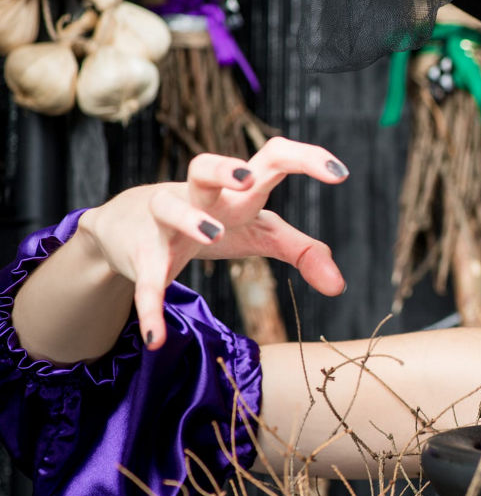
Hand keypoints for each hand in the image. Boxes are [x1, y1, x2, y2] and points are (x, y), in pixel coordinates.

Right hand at [78, 137, 349, 350]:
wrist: (127, 227)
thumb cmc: (213, 222)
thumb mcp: (260, 233)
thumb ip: (303, 251)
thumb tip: (340, 285)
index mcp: (238, 192)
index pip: (271, 159)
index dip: (304, 158)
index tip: (340, 172)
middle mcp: (199, 197)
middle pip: (203, 166)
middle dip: (223, 169)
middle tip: (248, 179)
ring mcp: (165, 223)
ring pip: (168, 206)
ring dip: (188, 217)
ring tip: (214, 235)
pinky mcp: (142, 256)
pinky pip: (145, 280)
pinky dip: (150, 306)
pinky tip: (158, 337)